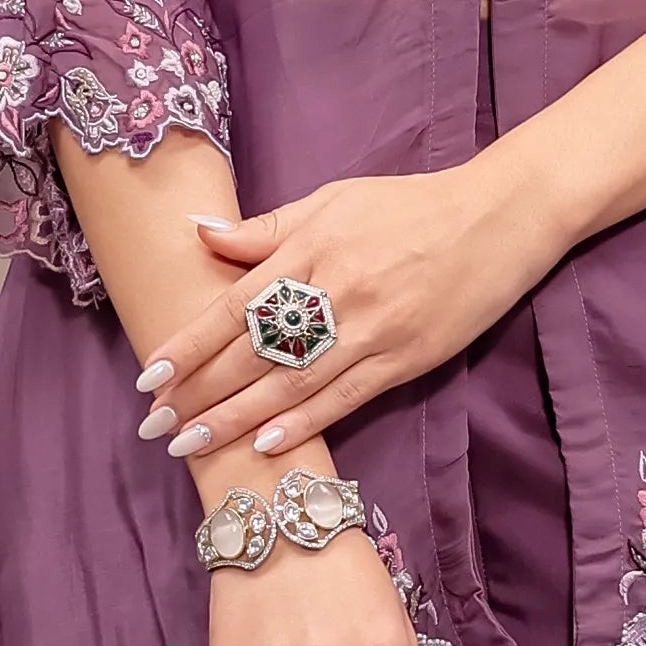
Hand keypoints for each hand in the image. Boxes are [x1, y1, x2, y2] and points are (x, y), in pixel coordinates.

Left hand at [141, 159, 560, 471]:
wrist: (496, 219)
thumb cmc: (408, 206)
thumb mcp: (332, 200)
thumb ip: (266, 228)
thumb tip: (200, 234)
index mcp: (311, 249)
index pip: (234, 307)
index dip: (189, 345)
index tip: (149, 377)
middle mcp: (335, 292)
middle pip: (253, 353)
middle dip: (199, 393)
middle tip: (155, 427)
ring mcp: (371, 330)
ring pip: (291, 384)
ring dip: (236, 420)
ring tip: (191, 445)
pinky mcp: (404, 359)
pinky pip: (344, 397)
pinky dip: (303, 423)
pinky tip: (266, 445)